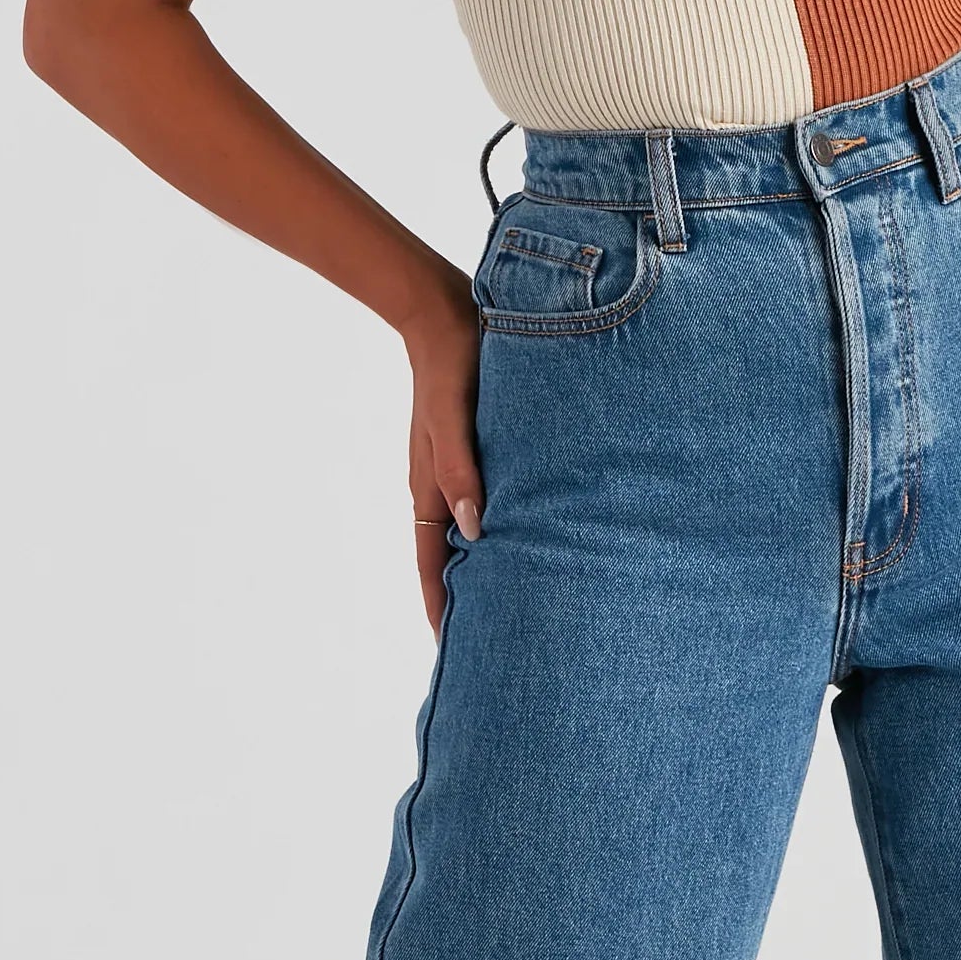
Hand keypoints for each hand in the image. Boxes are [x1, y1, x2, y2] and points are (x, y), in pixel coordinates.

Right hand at [400, 271, 485, 639]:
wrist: (445, 310)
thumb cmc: (451, 363)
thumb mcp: (454, 418)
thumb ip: (461, 470)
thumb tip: (477, 531)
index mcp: (430, 485)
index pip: (432, 562)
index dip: (441, 605)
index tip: (453, 648)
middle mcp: (443, 481)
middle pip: (451, 552)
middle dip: (466, 593)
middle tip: (495, 636)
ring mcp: (460, 462)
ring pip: (472, 525)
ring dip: (488, 558)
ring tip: (518, 594)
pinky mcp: (480, 442)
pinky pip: (488, 494)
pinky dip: (502, 519)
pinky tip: (531, 525)